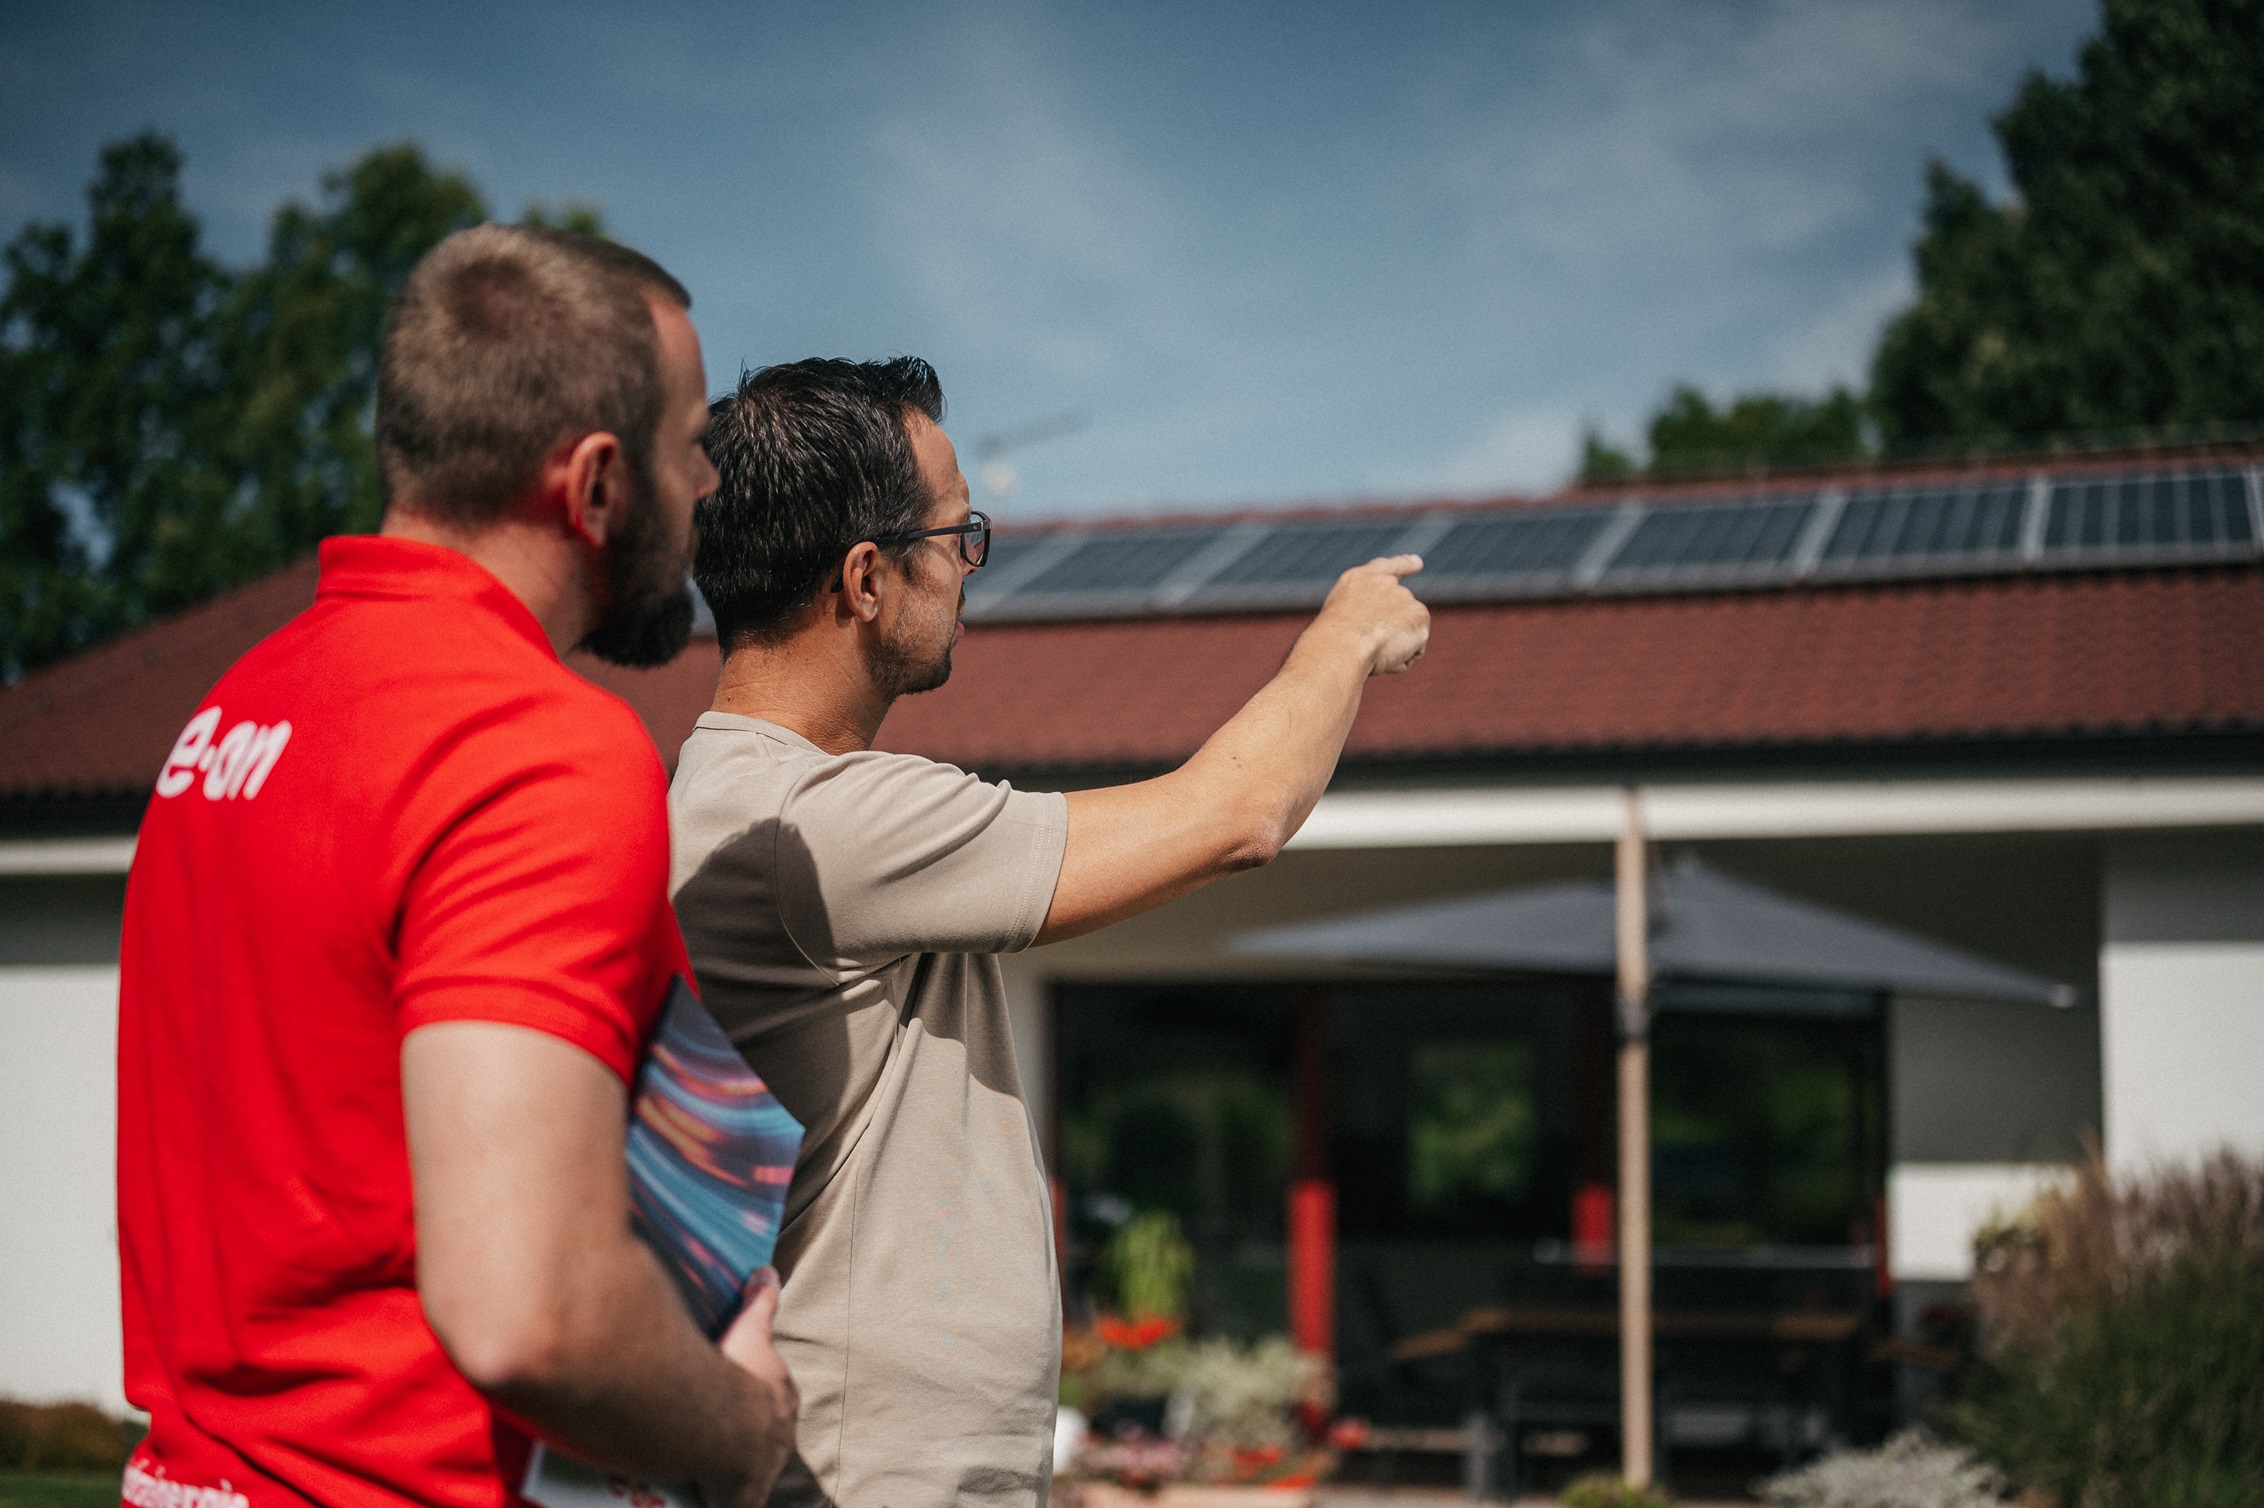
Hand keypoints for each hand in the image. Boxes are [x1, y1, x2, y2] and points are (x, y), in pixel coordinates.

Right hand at [702, 1269, 798, 1507]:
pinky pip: (737, 1504)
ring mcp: (763, 1470)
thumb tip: (768, 1271)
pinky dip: (729, 1502)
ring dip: (737, 1471)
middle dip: (749, 1437)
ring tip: (711, 1468)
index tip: (743, 1399)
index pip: (776, 1399)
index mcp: (782, 1401)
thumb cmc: (736, 1374)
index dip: (761, 1399)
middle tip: (720, 1435)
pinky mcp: (742, 1498)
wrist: (720, 1424)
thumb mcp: (751, 1331)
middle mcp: (779, 1438)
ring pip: (752, 1472)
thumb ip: (761, 1302)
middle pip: (765, 1438)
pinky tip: (712, 1500)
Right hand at [1316, 555, 1429, 675]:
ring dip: (1393, 649)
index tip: (1418, 563)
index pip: (1386, 569)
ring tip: (1371, 650)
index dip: (1403, 566)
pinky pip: (1414, 650)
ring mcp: (1404, 597)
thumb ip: (1364, 619)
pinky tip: (1385, 655)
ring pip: (1405, 636)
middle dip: (1390, 636)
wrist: (1343, 644)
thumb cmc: (1334, 643)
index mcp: (1359, 581)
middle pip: (1399, 617)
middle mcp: (1385, 583)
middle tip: (1364, 646)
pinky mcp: (1420, 614)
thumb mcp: (1341, 625)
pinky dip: (1402, 660)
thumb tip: (1387, 633)